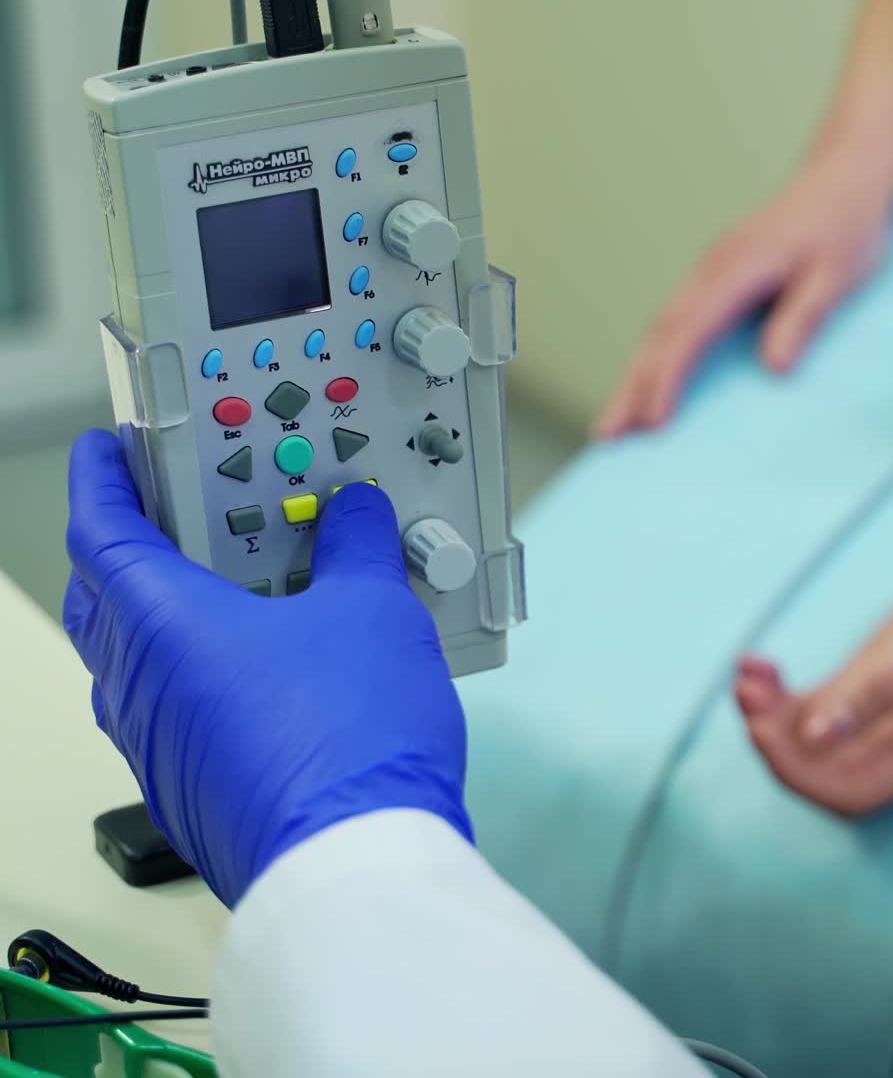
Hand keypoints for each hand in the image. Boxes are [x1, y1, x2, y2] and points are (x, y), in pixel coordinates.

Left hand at [62, 429, 469, 906]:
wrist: (355, 862)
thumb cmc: (348, 730)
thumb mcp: (371, 607)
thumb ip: (357, 546)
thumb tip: (354, 516)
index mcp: (161, 624)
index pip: (99, 528)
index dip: (100, 478)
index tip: (105, 451)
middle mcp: (137, 686)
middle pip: (104, 596)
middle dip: (129, 546)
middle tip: (178, 514)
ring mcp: (156, 746)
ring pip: (137, 657)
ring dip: (168, 612)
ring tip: (239, 585)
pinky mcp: (188, 788)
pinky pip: (173, 707)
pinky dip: (199, 668)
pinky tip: (268, 665)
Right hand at [594, 158, 890, 437]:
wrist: (846, 174)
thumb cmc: (848, 224)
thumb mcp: (838, 275)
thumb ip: (803, 318)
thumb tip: (774, 367)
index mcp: (739, 267)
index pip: (691, 331)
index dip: (668, 377)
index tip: (652, 420)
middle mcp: (713, 268)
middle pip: (661, 333)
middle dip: (631, 385)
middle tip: (608, 434)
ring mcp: (710, 270)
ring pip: (661, 327)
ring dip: (635, 374)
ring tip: (615, 422)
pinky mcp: (716, 276)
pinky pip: (675, 319)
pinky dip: (655, 355)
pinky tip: (647, 382)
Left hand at [734, 558, 892, 815]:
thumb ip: (874, 691)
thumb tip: (815, 737)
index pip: (850, 788)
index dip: (799, 769)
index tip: (759, 726)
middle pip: (826, 769)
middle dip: (777, 738)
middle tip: (745, 689)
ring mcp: (888, 718)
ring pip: (817, 739)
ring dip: (774, 712)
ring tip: (747, 672)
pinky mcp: (876, 688)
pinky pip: (823, 708)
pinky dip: (786, 693)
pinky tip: (759, 664)